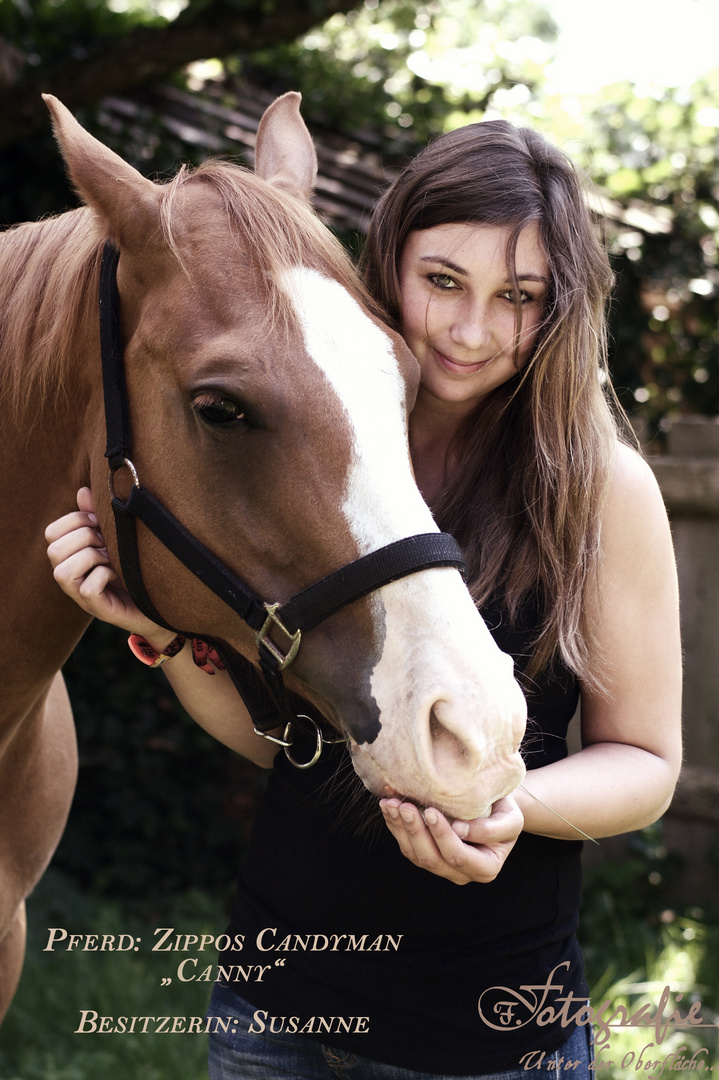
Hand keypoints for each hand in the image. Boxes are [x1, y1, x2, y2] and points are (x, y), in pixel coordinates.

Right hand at [45, 487, 171, 645]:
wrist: (161, 599)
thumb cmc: (134, 566)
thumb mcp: (115, 537)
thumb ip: (97, 515)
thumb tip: (83, 491)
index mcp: (69, 556)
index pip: (51, 532)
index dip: (76, 520)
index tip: (101, 524)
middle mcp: (69, 577)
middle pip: (54, 550)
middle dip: (85, 538)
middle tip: (107, 543)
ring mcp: (80, 595)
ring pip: (62, 572)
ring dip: (92, 557)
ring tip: (111, 559)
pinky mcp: (97, 609)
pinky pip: (88, 588)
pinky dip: (104, 576)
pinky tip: (117, 576)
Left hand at [379, 795, 522, 884]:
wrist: (495, 807)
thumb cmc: (504, 812)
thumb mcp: (510, 819)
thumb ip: (490, 829)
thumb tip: (459, 830)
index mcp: (485, 868)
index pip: (458, 855)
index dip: (442, 835)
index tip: (431, 810)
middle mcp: (461, 873)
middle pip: (432, 859)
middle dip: (415, 831)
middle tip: (404, 805)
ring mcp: (442, 867)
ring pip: (415, 855)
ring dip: (400, 829)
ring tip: (391, 804)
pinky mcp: (427, 855)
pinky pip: (408, 847)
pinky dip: (396, 827)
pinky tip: (389, 808)